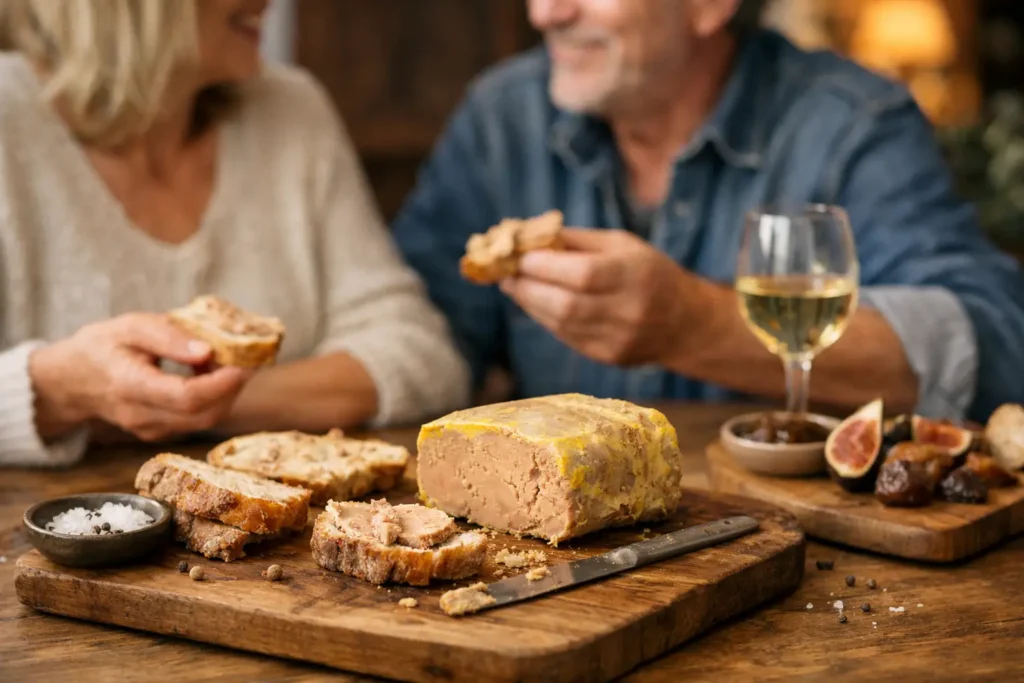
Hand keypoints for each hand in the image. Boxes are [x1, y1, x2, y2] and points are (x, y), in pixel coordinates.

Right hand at [29, 313, 251, 441]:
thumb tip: (208, 351)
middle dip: (233, 388)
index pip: (186, 396)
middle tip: (248, 359)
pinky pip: (195, 421)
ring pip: (203, 421)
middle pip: (202, 414)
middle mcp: (140, 415)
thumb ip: (169, 337)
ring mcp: (149, 430)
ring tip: (229, 363)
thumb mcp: (130, 326)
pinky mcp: (157, 434)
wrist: (71, 380)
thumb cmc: (102, 347)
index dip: (221, 383)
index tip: (243, 363)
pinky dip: (213, 400)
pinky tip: (211, 376)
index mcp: (130, 385)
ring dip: (226, 394)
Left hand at [500, 227, 698, 365]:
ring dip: (531, 305)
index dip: (544, 267)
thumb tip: (525, 237)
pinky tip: (539, 304)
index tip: (520, 257)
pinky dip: (547, 319)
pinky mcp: (608, 357)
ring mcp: (619, 339)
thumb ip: (575, 241)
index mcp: (635, 274)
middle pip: (566, 305)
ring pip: (561, 324)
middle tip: (507, 275)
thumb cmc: (646, 271)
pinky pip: (567, 337)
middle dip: (528, 288)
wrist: (683, 322)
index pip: (582, 274)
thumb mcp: (621, 244)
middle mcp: (629, 310)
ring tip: (516, 287)